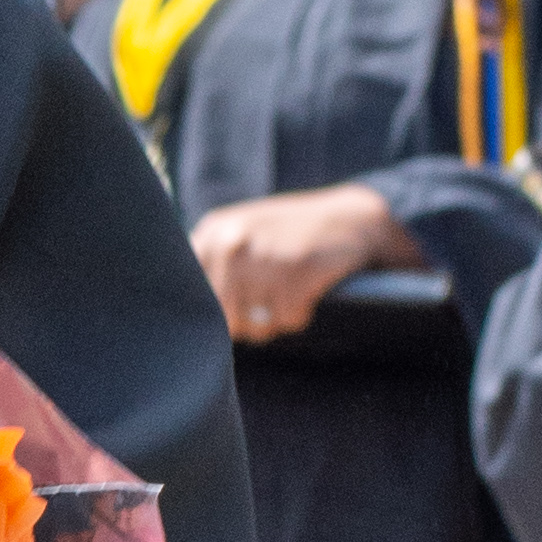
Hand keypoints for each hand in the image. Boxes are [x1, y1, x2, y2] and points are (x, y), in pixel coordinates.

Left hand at [193, 183, 414, 346]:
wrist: (351, 218)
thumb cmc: (291, 237)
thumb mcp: (241, 237)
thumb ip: (211, 269)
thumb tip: (190, 323)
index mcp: (211, 234)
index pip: (193, 298)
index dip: (216, 314)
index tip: (238, 307)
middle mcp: (230, 243)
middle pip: (223, 318)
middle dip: (248, 323)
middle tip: (272, 303)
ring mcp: (262, 255)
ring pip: (255, 323)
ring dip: (276, 320)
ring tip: (291, 290)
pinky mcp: (295, 271)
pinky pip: (287, 320)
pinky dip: (300, 315)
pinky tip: (309, 290)